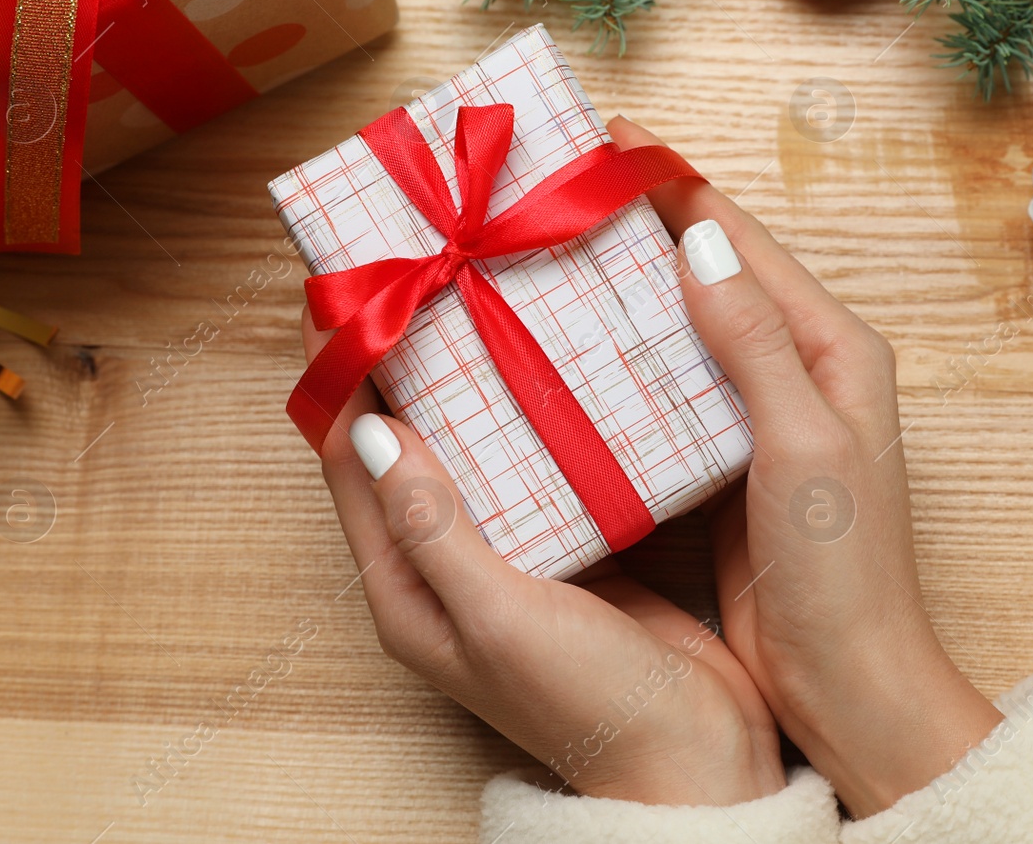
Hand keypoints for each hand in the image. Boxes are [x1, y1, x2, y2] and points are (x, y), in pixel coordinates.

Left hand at [301, 309, 785, 806]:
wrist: (694, 764)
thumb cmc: (587, 701)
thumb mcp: (497, 614)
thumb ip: (433, 525)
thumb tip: (371, 427)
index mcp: (405, 583)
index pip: (347, 454)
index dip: (338, 368)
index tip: (340, 284)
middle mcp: (441, 562)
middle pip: (401, 436)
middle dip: (398, 356)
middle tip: (415, 266)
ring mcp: (505, 550)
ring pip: (469, 438)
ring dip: (466, 370)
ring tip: (482, 288)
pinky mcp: (565, 542)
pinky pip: (532, 457)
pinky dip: (531, 403)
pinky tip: (555, 352)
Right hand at [608, 116, 1003, 817]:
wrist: (846, 682)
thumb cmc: (842, 568)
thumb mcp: (804, 443)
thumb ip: (755, 341)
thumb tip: (697, 237)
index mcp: (833, 347)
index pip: (741, 239)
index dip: (672, 185)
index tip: (602, 142)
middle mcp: (798, 368)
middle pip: (707, 274)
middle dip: (637, 230)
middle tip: (552, 200)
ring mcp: (758, 417)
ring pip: (681, 330)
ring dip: (623, 296)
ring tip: (541, 263)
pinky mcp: (723, 464)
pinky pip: (667, 393)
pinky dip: (622, 367)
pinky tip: (565, 359)